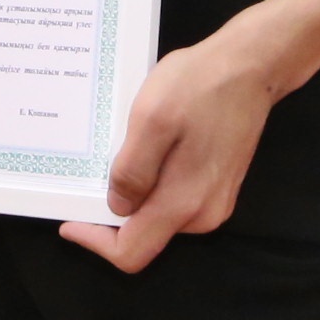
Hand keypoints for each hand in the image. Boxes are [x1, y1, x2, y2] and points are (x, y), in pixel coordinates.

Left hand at [63, 18, 288, 272]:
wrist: (250, 67)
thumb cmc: (198, 86)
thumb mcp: (151, 120)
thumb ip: (132, 171)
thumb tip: (116, 208)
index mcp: (184, 204)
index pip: (131, 253)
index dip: (96, 242)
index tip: (70, 219)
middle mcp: (203, 215)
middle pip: (144, 236)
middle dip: (112, 214)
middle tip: (91, 176)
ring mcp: (214, 202)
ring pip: (157, 216)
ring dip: (133, 194)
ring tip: (119, 153)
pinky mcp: (218, 186)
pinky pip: (174, 199)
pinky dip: (152, 183)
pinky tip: (146, 148)